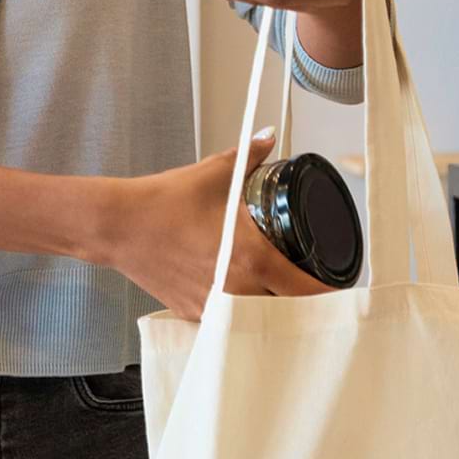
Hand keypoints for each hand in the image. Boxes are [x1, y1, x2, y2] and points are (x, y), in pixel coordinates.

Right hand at [96, 131, 335, 318]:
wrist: (119, 225)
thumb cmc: (163, 202)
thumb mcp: (214, 172)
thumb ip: (250, 155)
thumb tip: (270, 137)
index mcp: (251, 257)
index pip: (307, 289)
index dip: (329, 289)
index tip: (340, 281)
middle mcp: (237, 289)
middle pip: (289, 313)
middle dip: (305, 303)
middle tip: (312, 284)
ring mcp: (215, 307)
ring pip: (259, 320)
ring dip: (273, 309)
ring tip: (280, 291)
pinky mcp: (195, 314)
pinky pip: (228, 320)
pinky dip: (238, 311)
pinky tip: (240, 293)